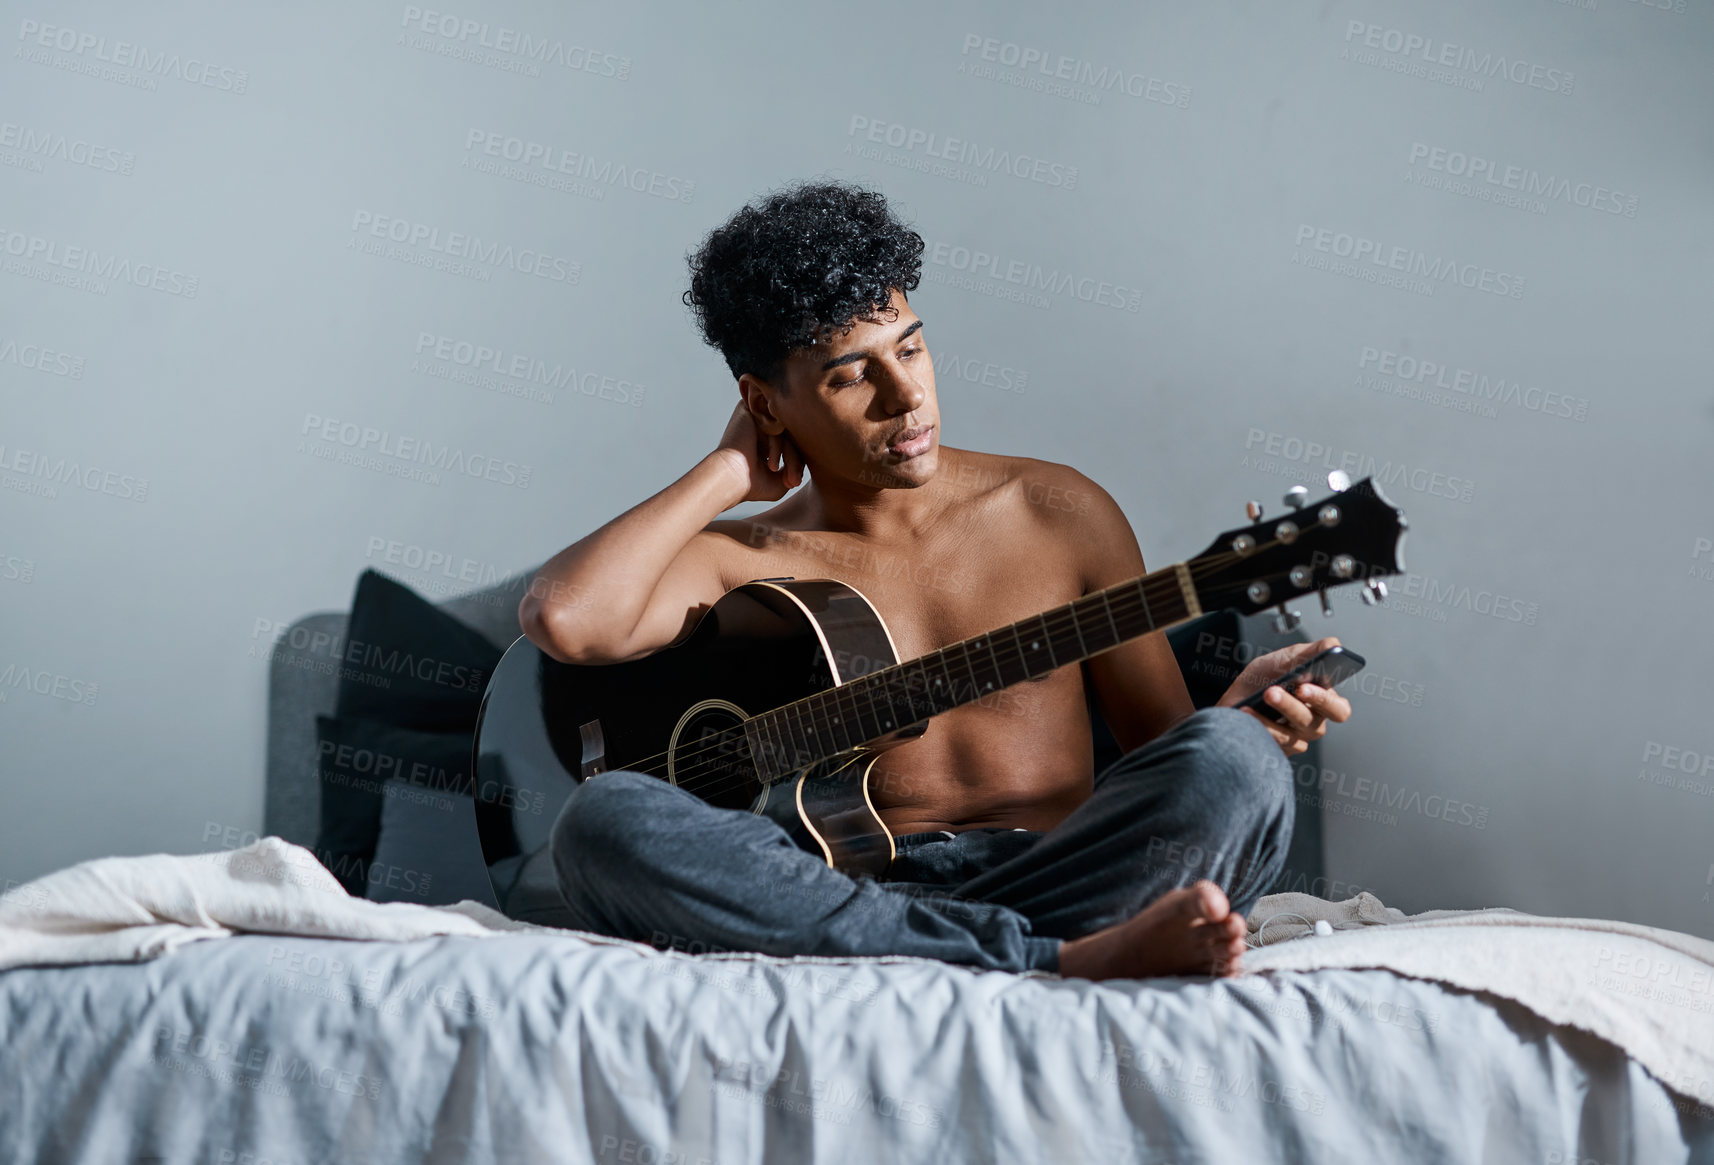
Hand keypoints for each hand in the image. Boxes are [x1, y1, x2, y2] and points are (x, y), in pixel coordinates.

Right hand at [712, 400, 803, 503]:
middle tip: (793, 482)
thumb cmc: (750, 485)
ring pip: (785, 430)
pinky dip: (777, 446)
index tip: (793, 483)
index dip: (796, 462)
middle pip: (790, 435)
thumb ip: (794, 470)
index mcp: (762, 440)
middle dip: (795, 460)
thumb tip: (806, 464)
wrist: (729, 480)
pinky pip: (776, 423)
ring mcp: (753, 416)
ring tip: (785, 478)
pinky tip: (771, 465)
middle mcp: (757, 426)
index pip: (791, 442)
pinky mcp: (749, 410)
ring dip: (790, 457)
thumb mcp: (779, 481)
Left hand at [1215, 636, 1352, 755]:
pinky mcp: (1276, 750)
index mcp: (1321, 701)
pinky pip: (1272, 743)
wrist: (1233, 698)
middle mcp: (1312, 723)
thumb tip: (1333, 645)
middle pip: (1315, 724)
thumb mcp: (1283, 660)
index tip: (1303, 687)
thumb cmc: (1262, 679)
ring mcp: (1295, 739)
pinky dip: (1258, 724)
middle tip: (1273, 691)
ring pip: (1292, 735)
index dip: (1325, 701)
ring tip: (1258, 696)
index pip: (1339, 709)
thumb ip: (1308, 653)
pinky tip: (1245, 712)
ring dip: (1271, 714)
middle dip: (1292, 707)